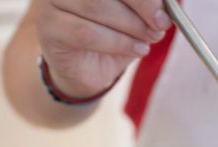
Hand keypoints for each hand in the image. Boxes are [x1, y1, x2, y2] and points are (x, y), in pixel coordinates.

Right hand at [36, 0, 171, 97]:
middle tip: (161, 24)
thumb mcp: (137, 15)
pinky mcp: (48, 28)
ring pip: (96, 7)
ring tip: (148, 39)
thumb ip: (149, 4)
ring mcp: (50, 2)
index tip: (165, 8)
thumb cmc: (114, 33)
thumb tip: (169, 2)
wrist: (89, 68)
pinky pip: (87, 33)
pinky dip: (119, 43)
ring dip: (131, 26)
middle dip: (141, 5)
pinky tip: (138, 49)